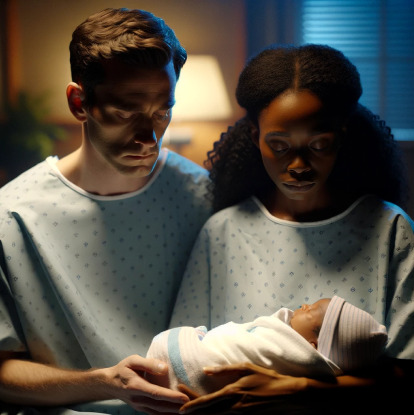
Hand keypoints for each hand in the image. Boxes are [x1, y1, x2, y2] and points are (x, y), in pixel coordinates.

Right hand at [103, 354, 188, 413]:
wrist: (109, 384)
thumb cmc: (123, 369)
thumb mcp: (133, 360)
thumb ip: (149, 364)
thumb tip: (165, 368)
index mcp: (136, 386)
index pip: (156, 393)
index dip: (171, 396)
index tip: (185, 398)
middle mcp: (138, 399)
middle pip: (160, 406)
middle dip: (177, 407)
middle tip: (193, 407)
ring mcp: (139, 406)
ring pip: (158, 413)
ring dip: (173, 413)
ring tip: (189, 411)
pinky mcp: (141, 409)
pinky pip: (155, 414)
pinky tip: (176, 413)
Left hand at [178, 362, 310, 413]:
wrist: (290, 395)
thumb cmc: (268, 378)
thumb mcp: (246, 368)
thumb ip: (225, 369)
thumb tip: (206, 370)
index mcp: (233, 393)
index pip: (207, 402)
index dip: (192, 404)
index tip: (180, 407)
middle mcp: (234, 407)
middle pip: (208, 413)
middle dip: (193, 411)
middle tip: (180, 410)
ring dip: (203, 414)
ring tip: (192, 411)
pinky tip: (211, 413)